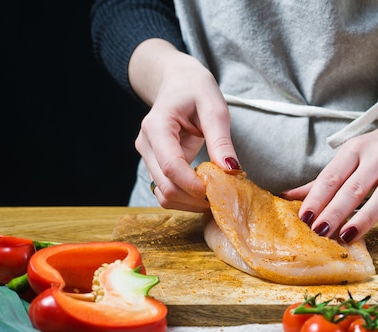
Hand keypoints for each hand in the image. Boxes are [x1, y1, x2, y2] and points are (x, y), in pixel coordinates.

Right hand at [128, 39, 239, 211]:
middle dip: (194, 199)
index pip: (171, 165)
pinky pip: (167, 191)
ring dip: (190, 203)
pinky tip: (205, 191)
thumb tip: (231, 170)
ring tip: (216, 195)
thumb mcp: (214, 108)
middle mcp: (146, 144)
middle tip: (224, 198)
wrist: (176, 82)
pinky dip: (186, 198)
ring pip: (163, 195)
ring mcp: (147, 157)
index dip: (194, 184)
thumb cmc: (195, 89)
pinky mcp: (154, 166)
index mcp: (157, 125)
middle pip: (165, 186)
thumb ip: (221, 140)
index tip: (219, 191)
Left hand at [283, 101, 377, 241]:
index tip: (303, 218)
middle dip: (335, 210)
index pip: (332, 176)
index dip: (317, 197)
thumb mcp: (354, 154)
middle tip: (319, 232)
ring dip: (364, 218)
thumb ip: (325, 178)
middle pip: (354, 187)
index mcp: (356, 148)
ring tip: (347, 237)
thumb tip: (288, 196)